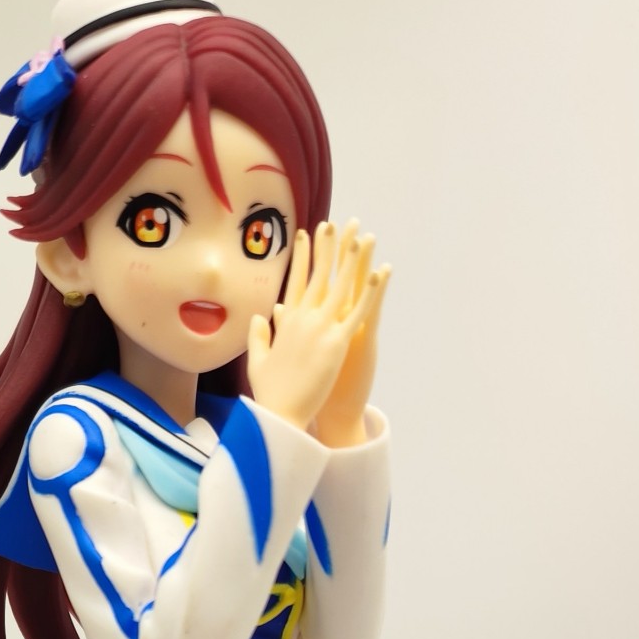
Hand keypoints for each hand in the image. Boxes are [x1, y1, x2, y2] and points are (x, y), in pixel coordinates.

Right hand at [246, 220, 386, 439]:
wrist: (280, 414)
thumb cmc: (270, 393)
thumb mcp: (258, 360)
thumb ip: (258, 335)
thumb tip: (259, 316)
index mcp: (286, 322)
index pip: (296, 280)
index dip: (303, 256)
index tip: (307, 235)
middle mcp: (303, 319)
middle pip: (320, 275)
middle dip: (328, 248)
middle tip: (336, 224)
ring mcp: (321, 329)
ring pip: (341, 286)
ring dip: (352, 260)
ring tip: (361, 236)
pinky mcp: (338, 343)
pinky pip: (359, 311)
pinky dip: (370, 291)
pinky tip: (380, 272)